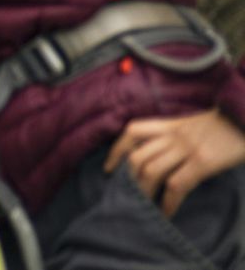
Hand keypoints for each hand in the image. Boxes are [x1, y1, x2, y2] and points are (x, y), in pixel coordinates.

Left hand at [106, 107, 244, 216]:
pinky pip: (177, 184)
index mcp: (171, 124)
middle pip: (138, 156)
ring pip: (152, 171)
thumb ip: (177, 136)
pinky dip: (168, 201)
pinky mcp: (203, 162)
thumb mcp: (195, 125)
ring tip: (145, 208)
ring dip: (145, 193)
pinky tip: (167, 212)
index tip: (109, 167)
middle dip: (129, 180)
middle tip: (129, 196)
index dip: (116, 150)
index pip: (133, 131)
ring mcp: (187, 148)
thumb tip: (162, 156)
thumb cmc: (226, 126)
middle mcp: (174, 135)